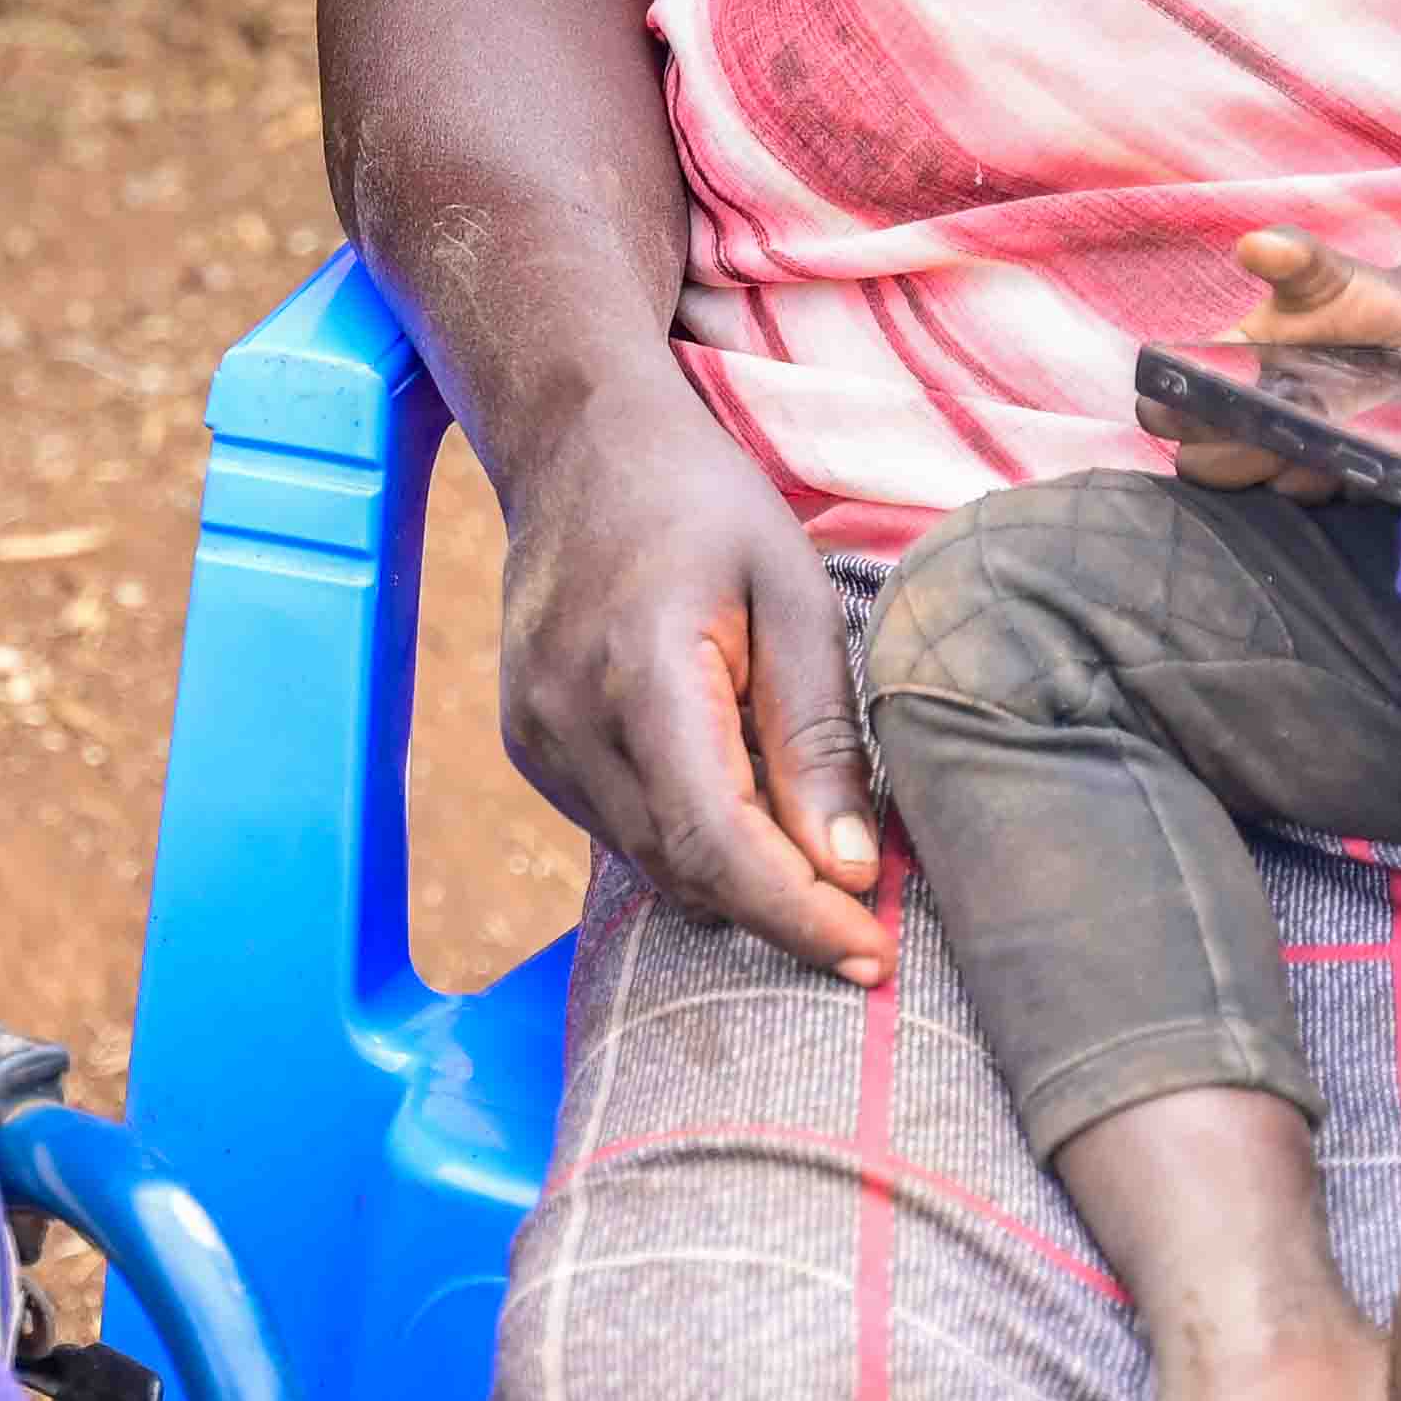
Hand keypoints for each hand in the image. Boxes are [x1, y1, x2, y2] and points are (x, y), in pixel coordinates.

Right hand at [492, 391, 889, 983]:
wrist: (578, 445)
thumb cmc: (703, 505)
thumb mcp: (792, 592)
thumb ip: (816, 733)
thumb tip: (848, 870)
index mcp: (640, 673)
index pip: (716, 843)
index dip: (798, 916)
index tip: (872, 956)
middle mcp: (567, 721)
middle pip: (685, 871)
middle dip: (782, 907)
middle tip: (869, 910)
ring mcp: (534, 740)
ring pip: (652, 864)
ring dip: (736, 874)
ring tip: (805, 829)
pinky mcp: (527, 749)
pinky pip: (620, 833)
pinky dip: (687, 837)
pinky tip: (732, 782)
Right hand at [1146, 226, 1400, 491]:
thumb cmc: (1353, 296)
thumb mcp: (1320, 271)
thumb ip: (1289, 257)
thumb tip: (1253, 244)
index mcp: (1228, 370)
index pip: (1165, 408)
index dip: (1164, 412)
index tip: (1191, 401)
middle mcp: (1250, 420)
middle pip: (1201, 465)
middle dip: (1223, 457)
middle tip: (1261, 429)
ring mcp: (1292, 451)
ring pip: (1261, 489)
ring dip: (1281, 472)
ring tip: (1315, 439)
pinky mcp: (1338, 472)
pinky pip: (1322, 496)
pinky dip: (1333, 480)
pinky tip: (1352, 454)